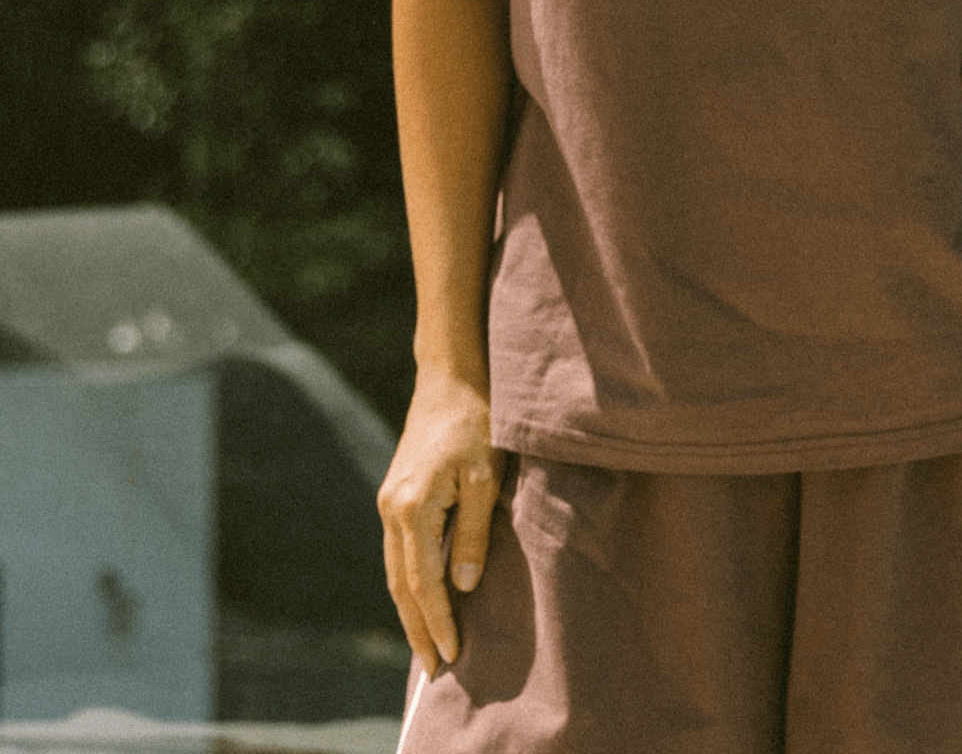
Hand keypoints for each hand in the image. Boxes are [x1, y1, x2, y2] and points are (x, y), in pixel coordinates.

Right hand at [377, 367, 503, 674]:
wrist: (452, 377)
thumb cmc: (478, 421)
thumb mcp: (487, 477)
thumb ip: (474, 532)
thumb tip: (464, 585)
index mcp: (413, 507)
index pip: (423, 582)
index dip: (438, 622)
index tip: (452, 655)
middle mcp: (392, 509)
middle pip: (401, 584)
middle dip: (417, 628)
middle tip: (432, 670)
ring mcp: (389, 501)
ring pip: (395, 570)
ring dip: (410, 609)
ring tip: (426, 644)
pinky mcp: (396, 494)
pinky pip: (398, 551)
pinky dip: (409, 581)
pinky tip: (421, 598)